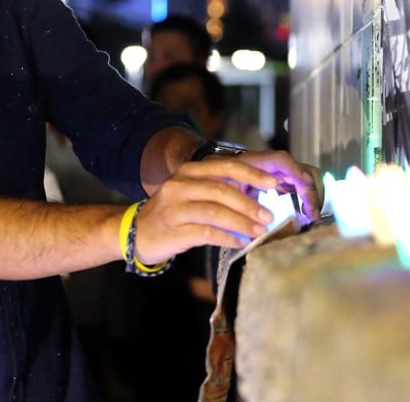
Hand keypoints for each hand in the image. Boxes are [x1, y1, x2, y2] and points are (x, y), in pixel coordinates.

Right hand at [131, 150, 322, 264]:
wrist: (135, 232)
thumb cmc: (174, 213)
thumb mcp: (193, 193)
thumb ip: (219, 189)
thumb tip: (259, 194)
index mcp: (189, 171)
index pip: (225, 167)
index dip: (251, 174)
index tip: (273, 183)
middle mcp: (180, 185)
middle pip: (221, 189)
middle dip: (249, 203)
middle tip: (268, 216)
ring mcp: (174, 208)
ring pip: (214, 211)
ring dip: (241, 222)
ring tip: (259, 232)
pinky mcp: (172, 230)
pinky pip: (205, 233)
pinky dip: (226, 237)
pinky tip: (239, 242)